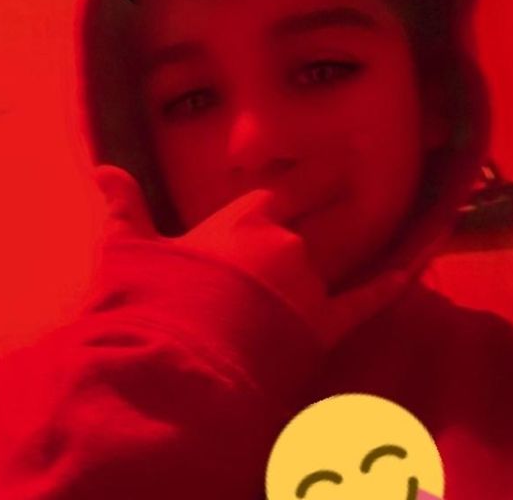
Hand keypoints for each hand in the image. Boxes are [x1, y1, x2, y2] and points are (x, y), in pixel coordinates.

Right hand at [93, 165, 410, 348]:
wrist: (174, 361)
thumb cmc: (152, 298)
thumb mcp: (129, 248)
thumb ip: (126, 206)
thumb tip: (104, 169)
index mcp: (244, 221)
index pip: (287, 186)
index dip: (314, 169)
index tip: (339, 152)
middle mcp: (284, 244)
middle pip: (322, 209)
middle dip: (342, 187)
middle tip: (365, 162)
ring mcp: (306, 283)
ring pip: (340, 251)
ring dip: (358, 231)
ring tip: (379, 210)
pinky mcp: (320, 326)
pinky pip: (361, 302)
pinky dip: (384, 287)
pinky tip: (407, 274)